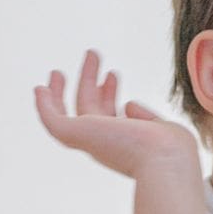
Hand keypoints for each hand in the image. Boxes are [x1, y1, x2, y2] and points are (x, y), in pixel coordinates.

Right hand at [35, 49, 198, 178]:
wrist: (165, 159)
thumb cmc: (172, 150)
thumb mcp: (161, 128)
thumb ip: (145, 118)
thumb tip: (128, 105)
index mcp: (125, 143)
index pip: (110, 117)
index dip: (109, 94)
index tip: (113, 74)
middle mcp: (104, 144)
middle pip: (90, 109)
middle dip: (90, 81)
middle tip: (92, 54)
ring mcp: (89, 141)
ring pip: (68, 114)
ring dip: (63, 90)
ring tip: (61, 66)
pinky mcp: (76, 136)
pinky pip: (52, 121)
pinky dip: (44, 106)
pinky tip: (40, 88)